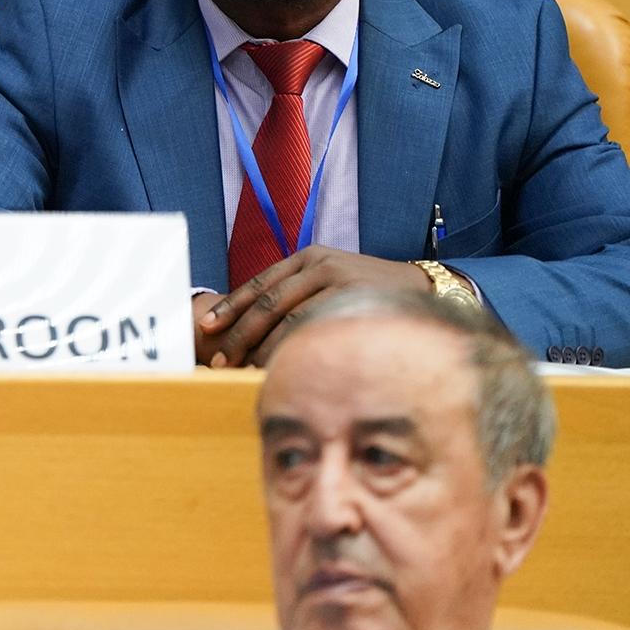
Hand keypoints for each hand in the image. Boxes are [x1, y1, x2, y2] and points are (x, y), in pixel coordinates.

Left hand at [198, 247, 429, 367]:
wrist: (422, 289)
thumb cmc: (366, 294)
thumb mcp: (330, 283)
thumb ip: (298, 297)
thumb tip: (254, 330)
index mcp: (306, 258)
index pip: (258, 284)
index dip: (230, 307)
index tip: (207, 329)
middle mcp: (317, 264)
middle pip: (267, 302)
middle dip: (239, 334)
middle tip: (221, 360)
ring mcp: (337, 279)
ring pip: (288, 318)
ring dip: (263, 348)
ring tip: (244, 371)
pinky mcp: (354, 298)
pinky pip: (315, 328)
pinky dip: (294, 349)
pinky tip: (282, 367)